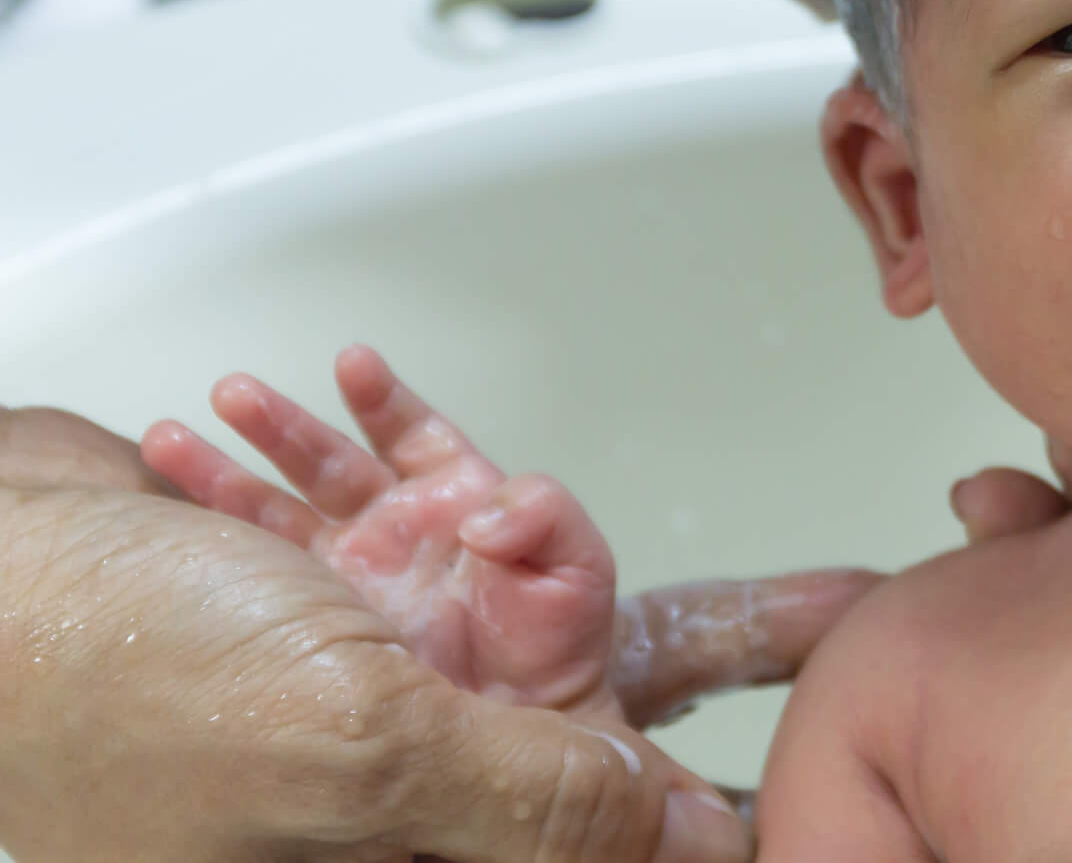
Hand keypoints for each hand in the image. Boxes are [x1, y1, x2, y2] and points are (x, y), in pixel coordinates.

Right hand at [0, 388, 873, 861]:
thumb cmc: (108, 688)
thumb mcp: (362, 746)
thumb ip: (531, 792)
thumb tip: (680, 837)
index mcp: (433, 807)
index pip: (614, 802)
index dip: (711, 778)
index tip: (823, 683)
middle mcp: (401, 734)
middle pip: (568, 650)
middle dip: (572, 560)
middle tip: (585, 517)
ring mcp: (341, 650)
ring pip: (462, 547)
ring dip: (432, 471)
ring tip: (383, 430)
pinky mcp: (281, 579)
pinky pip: (355, 501)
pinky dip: (341, 444)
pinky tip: (328, 392)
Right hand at [143, 345, 626, 723]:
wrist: (531, 726)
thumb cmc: (556, 641)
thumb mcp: (573, 562)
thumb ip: (543, 514)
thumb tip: (483, 516)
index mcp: (453, 494)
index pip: (410, 431)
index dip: (381, 398)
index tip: (352, 363)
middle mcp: (392, 526)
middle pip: (326, 463)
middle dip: (280, 426)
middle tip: (233, 392)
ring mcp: (350, 572)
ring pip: (277, 512)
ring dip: (224, 477)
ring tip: (167, 438)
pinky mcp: (319, 623)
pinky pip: (264, 574)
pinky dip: (220, 546)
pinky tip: (173, 523)